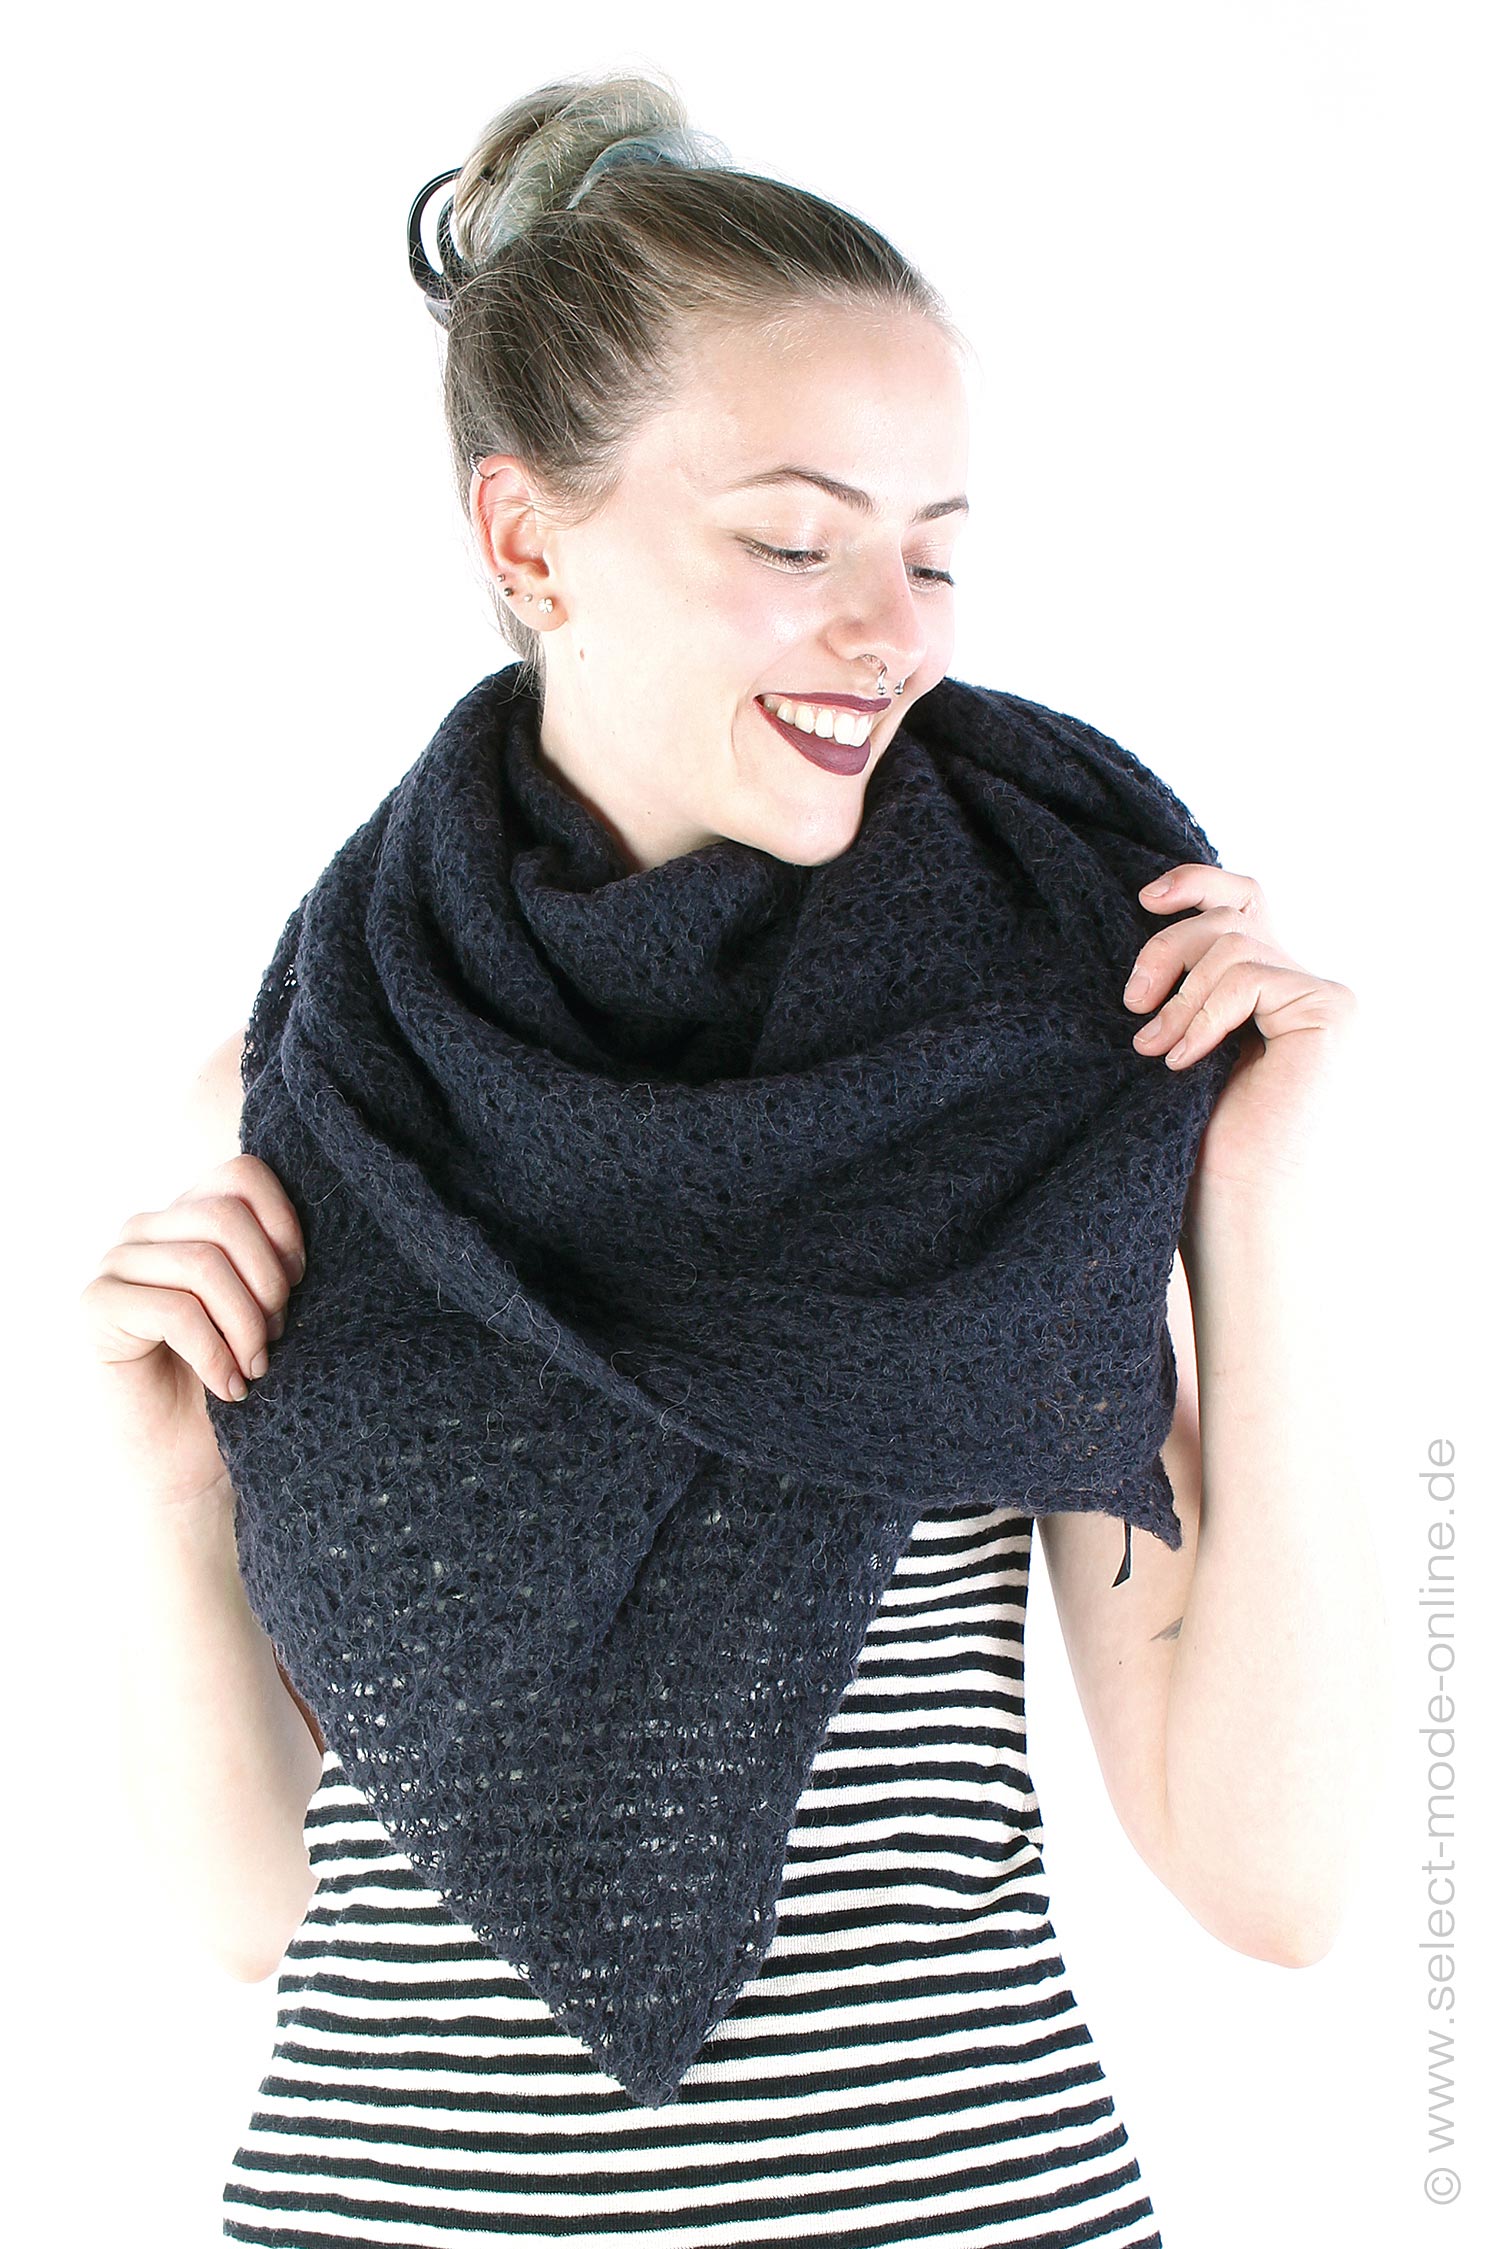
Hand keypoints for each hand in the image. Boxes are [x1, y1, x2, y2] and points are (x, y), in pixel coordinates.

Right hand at [78, 1153, 304, 1512]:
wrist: (190, 1463)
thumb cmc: (238, 1379)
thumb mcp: (269, 1306)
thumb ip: (275, 1256)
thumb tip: (323, 1217)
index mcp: (192, 1215)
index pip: (243, 1173)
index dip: (284, 1224)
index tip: (301, 1283)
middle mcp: (148, 1228)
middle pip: (226, 1217)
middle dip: (269, 1282)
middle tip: (277, 1337)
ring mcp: (116, 1264)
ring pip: (203, 1263)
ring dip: (245, 1324)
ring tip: (256, 1367)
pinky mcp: (96, 1307)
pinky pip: (174, 1311)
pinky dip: (214, 1354)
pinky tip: (228, 1388)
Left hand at [1122, 863, 1359, 1201]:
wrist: (1230, 1201)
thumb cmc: (1195, 1137)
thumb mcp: (1177, 1034)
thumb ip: (1186, 976)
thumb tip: (1153, 905)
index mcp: (1271, 985)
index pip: (1243, 898)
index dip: (1195, 882)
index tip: (1144, 899)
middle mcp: (1306, 983)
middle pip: (1232, 911)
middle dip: (1168, 947)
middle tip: (1132, 1005)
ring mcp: (1324, 995)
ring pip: (1232, 942)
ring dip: (1179, 998)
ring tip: (1154, 1050)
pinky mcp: (1329, 1010)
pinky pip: (1246, 976)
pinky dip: (1202, 1016)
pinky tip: (1182, 1062)